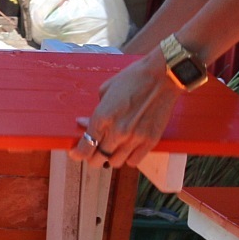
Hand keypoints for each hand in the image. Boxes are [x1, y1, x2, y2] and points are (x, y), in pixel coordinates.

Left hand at [72, 52, 176, 168]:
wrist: (162, 76)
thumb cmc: (132, 78)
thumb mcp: (105, 90)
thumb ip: (94, 111)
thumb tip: (84, 123)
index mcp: (102, 117)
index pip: (85, 148)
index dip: (77, 154)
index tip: (76, 153)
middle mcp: (117, 132)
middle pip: (98, 160)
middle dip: (92, 157)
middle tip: (93, 151)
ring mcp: (135, 139)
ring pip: (115, 163)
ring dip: (110, 158)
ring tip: (111, 149)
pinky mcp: (150, 141)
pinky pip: (134, 161)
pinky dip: (128, 158)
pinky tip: (127, 149)